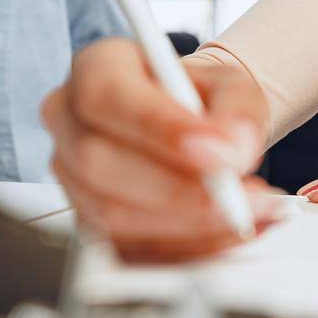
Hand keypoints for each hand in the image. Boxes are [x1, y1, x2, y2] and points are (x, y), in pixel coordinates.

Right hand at [41, 38, 288, 261]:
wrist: (195, 130)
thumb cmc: (200, 100)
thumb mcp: (230, 85)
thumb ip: (236, 110)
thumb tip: (232, 150)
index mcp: (95, 69)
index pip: (107, 97)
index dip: (159, 129)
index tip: (216, 152)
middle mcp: (70, 121)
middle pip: (97, 162)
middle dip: (176, 190)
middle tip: (239, 196)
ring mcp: (71, 177)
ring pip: (110, 215)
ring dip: (187, 225)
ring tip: (247, 214)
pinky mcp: (89, 223)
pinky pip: (129, 249)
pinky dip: (188, 248)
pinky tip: (230, 233)